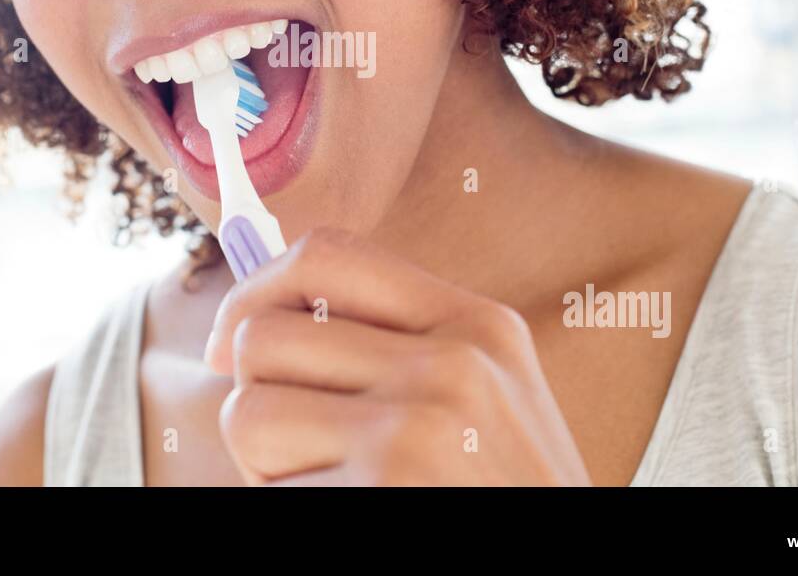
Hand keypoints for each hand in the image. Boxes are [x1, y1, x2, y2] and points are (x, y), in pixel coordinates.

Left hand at [203, 228, 591, 485]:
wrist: (565, 571)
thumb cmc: (504, 492)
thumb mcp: (488, 396)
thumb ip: (401, 343)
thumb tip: (253, 316)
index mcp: (478, 325)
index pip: (327, 253)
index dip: (256, 287)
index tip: (232, 337)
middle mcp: (454, 364)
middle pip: (265, 335)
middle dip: (258, 395)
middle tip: (299, 445)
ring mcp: (417, 429)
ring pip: (248, 411)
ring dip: (265, 461)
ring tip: (330, 484)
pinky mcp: (383, 490)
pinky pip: (266, 487)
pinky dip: (284, 504)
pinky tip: (351, 515)